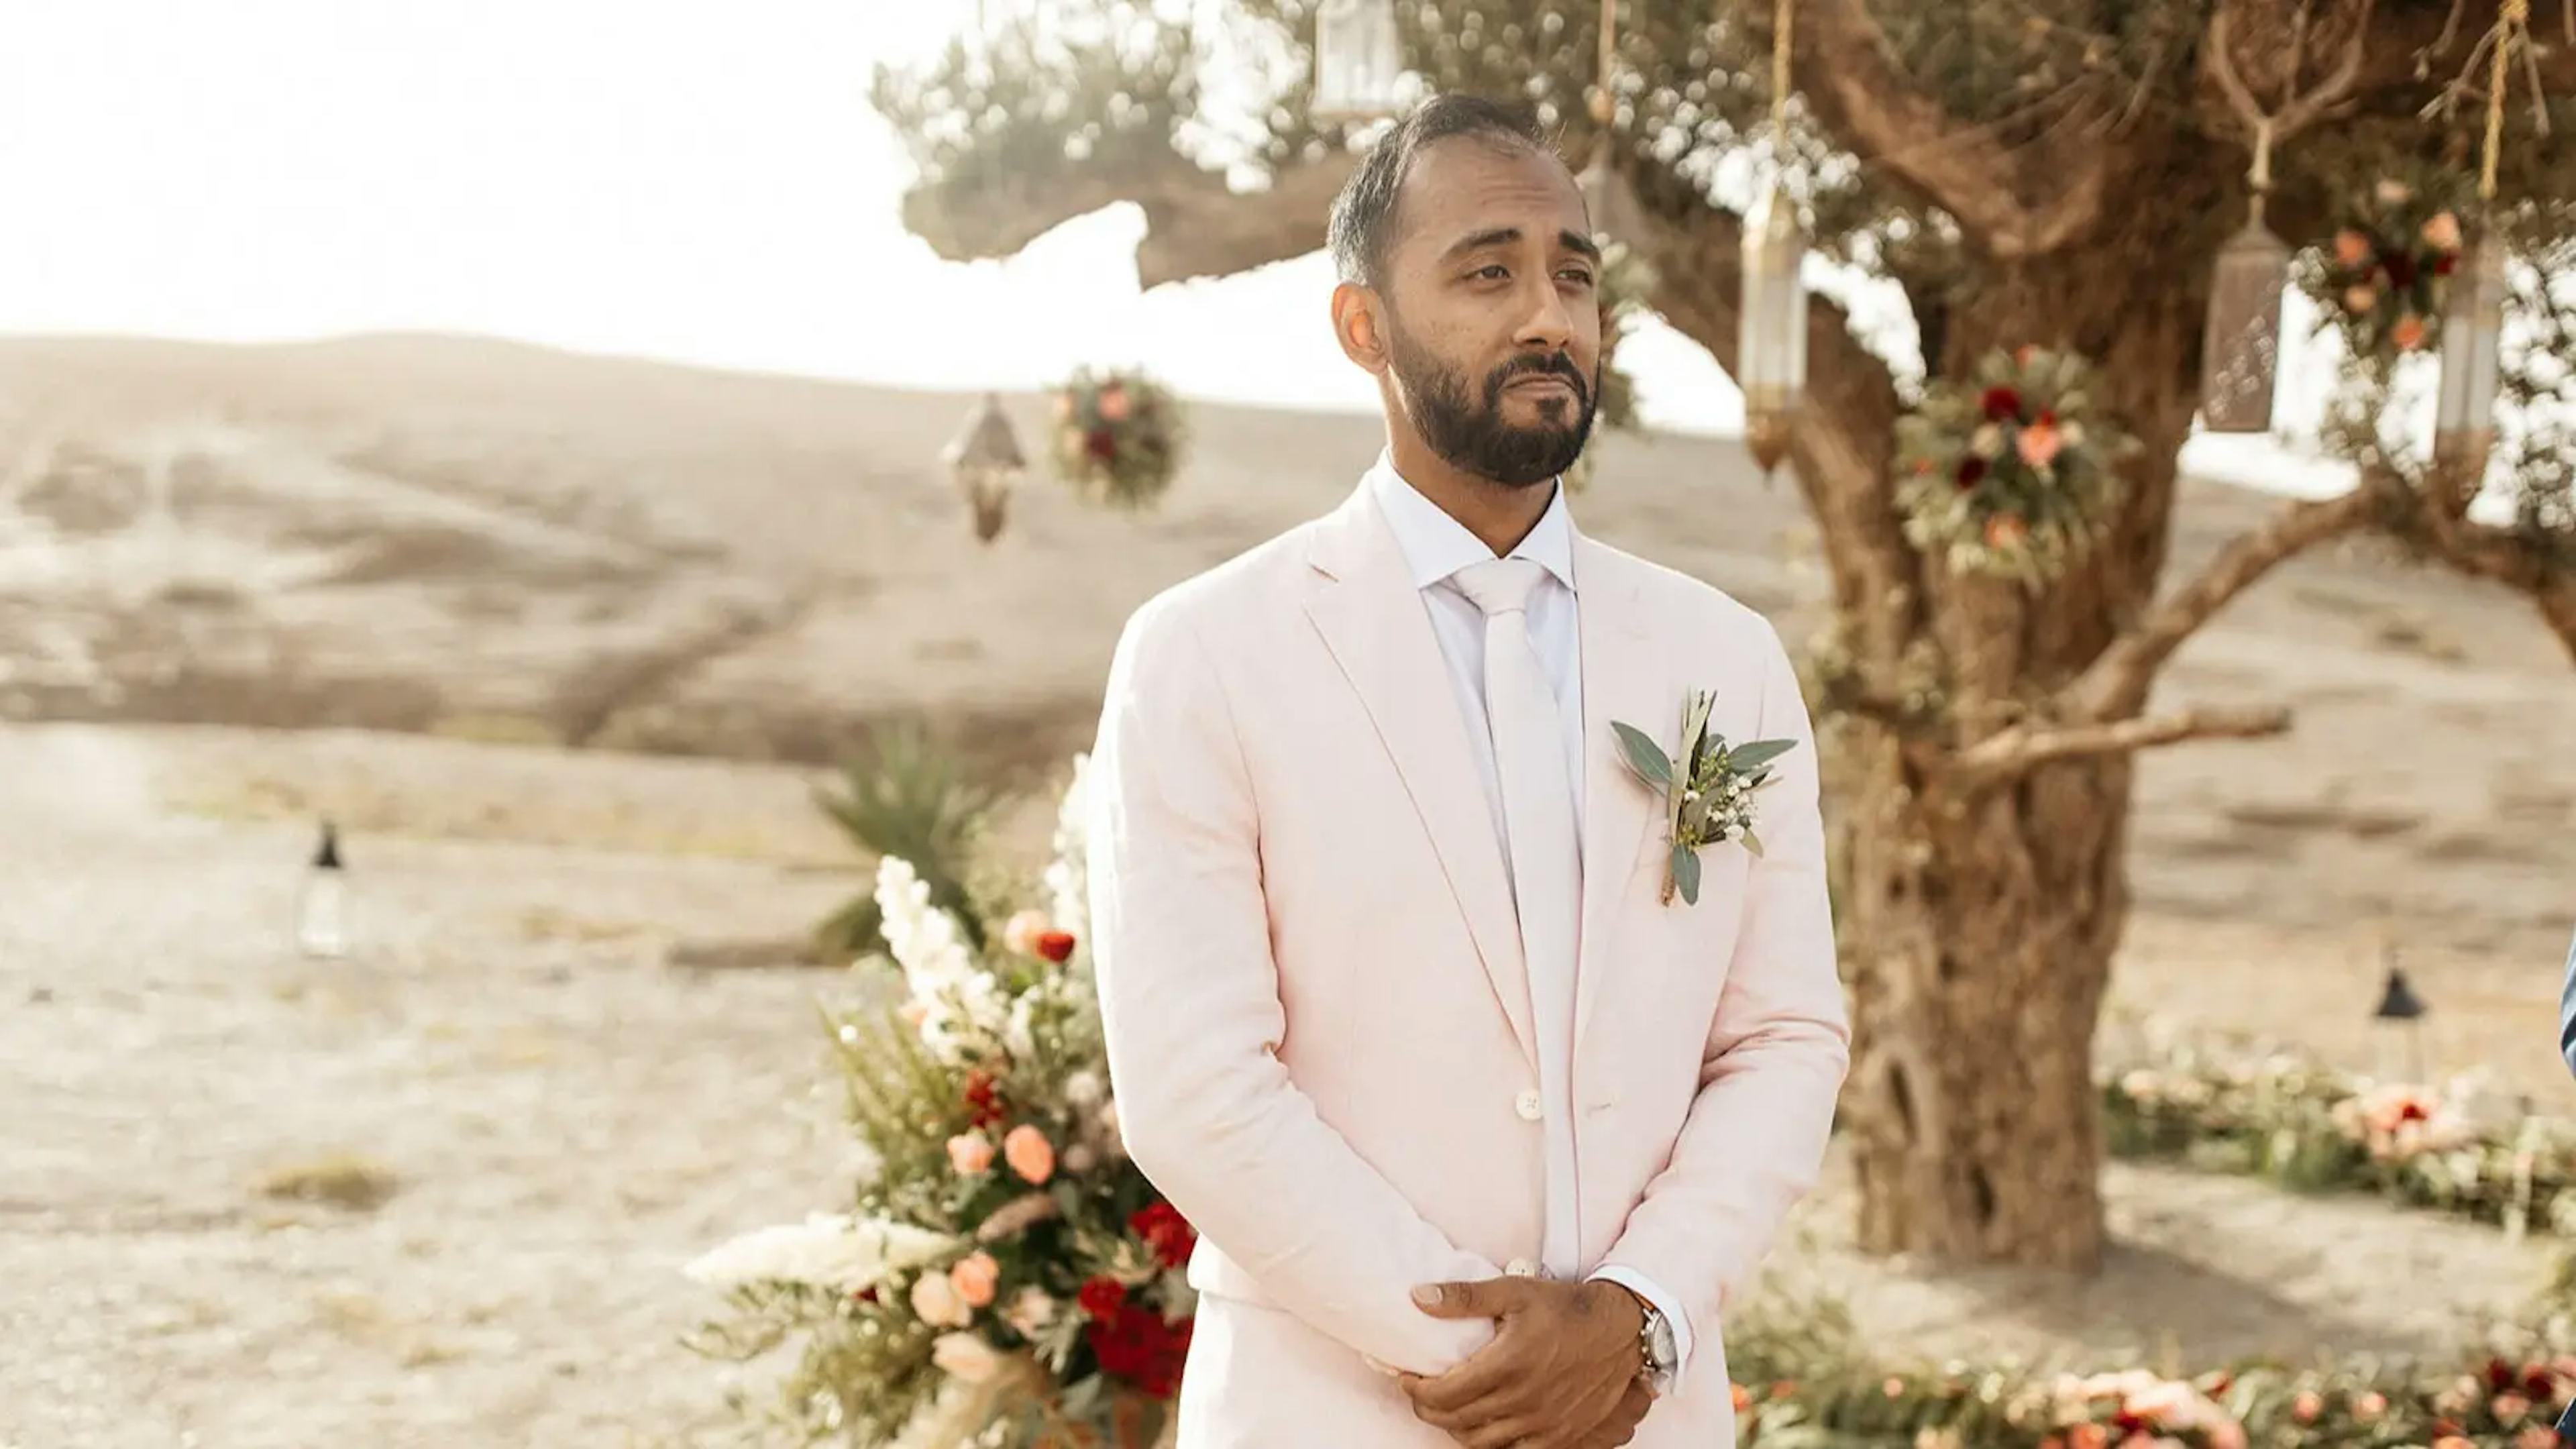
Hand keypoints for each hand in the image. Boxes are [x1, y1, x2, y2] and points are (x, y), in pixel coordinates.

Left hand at [1399, 1277, 1647, 1448]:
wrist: (1620, 1331)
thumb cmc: (1565, 1307)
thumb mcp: (1514, 1290)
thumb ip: (1464, 1296)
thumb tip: (1418, 1297)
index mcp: (1507, 1364)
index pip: (1444, 1392)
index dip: (1416, 1390)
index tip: (1407, 1378)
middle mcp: (1523, 1399)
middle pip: (1455, 1420)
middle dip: (1428, 1409)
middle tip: (1420, 1393)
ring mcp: (1542, 1422)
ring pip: (1480, 1442)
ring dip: (1454, 1429)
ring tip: (1446, 1409)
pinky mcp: (1559, 1435)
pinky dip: (1491, 1444)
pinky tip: (1483, 1427)